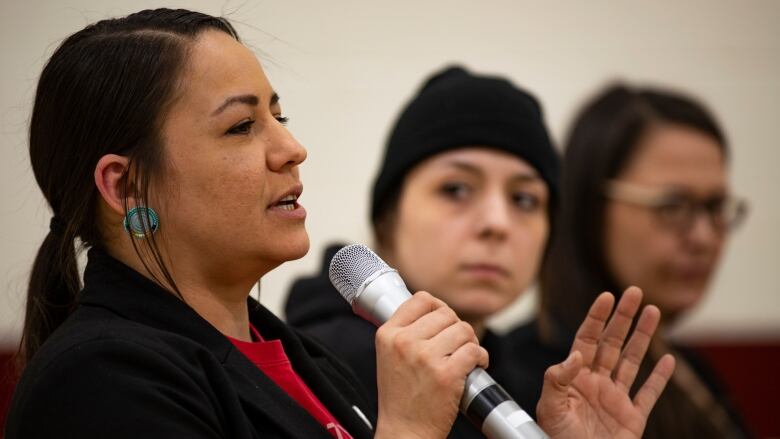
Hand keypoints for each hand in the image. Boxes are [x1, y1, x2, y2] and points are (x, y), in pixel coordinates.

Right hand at [373, 291, 488, 438]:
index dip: (439, 307)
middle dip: (457, 328)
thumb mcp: (388, 356)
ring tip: (466, 356)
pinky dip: (481, 357)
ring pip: (463, 330)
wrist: (404, 432)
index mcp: (388, 335)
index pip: (421, 299)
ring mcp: (425, 358)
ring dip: (471, 342)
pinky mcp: (446, 374)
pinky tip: (475, 366)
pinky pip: (474, 350)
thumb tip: (430, 309)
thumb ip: (404, 331)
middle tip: (457, 345)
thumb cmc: (400, 398)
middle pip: (446, 313)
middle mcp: (404, 342)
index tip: (444, 320)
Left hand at [536, 286, 675, 438]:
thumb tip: (576, 355)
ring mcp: (616, 400)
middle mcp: (596, 383)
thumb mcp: (549, 407)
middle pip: (612, 343)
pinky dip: (660, 378)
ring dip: (643, 337)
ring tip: (653, 311)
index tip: (607, 296)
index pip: (587, 339)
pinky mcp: (632, 418)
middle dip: (623, 317)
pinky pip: (648, 394)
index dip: (597, 318)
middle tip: (634, 292)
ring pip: (633, 362)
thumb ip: (557, 379)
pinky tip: (668, 359)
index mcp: (575, 378)